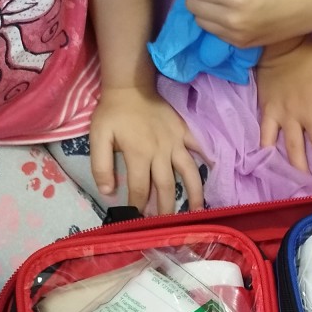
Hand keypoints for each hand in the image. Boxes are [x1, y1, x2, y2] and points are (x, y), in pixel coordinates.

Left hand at [90, 86, 203, 215]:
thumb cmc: (112, 113)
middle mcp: (161, 152)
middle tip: (166, 225)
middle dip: (165, 209)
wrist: (130, 86)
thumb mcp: (97, 138)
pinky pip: (199, 146)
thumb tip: (108, 192)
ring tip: (197, 211)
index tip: (137, 220)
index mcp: (139, 155)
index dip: (138, 206)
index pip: (140, 188)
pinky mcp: (184, 132)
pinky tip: (214, 169)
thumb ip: (100, 166)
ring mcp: (176, 142)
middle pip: (166, 186)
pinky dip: (208, 158)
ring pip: (188, 172)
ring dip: (194, 193)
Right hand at [254, 36, 311, 180]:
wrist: (276, 45)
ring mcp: (285, 113)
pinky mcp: (268, 112)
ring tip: (306, 185)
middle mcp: (305, 109)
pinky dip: (268, 151)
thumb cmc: (311, 53)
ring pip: (293, 145)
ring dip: (300, 166)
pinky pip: (266, 135)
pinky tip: (272, 167)